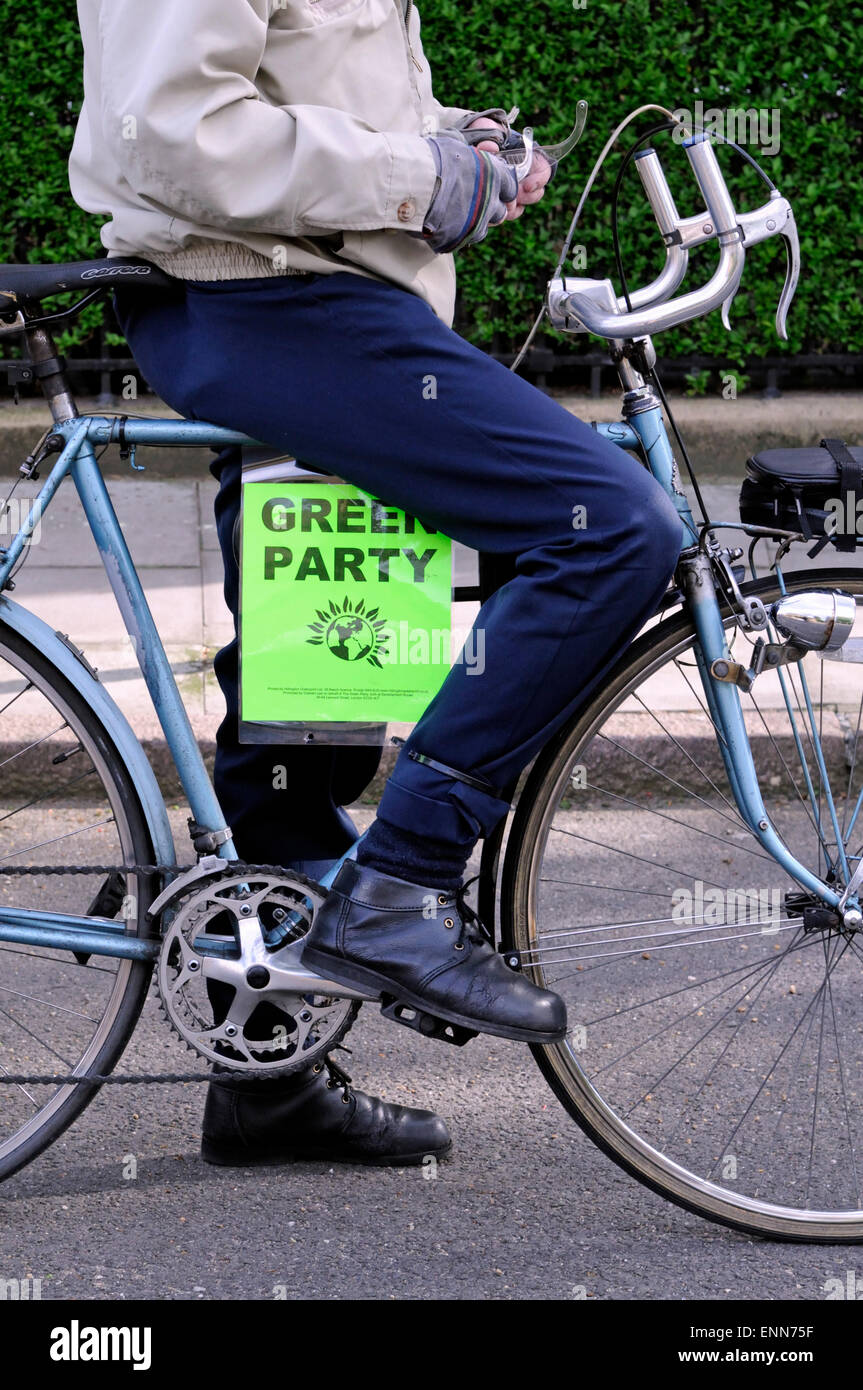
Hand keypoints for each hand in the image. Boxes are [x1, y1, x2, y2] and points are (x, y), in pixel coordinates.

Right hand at [419, 134, 518, 254]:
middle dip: (490, 208)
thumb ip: (473, 158)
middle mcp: (489, 202)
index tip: (491, 187)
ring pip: (482, 229)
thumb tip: (474, 158)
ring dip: (473, 223)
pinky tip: (443, 224)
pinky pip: (462, 239)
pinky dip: (455, 234)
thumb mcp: (457, 147)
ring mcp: (475, 224)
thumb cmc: (431, 158)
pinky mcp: (458, 239)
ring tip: (455, 214)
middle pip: (500, 212)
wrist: (411, 182)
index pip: (510, 188)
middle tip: (473, 203)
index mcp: (494, 176)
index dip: (501, 188)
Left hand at [465, 116, 553, 220]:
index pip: (543, 171)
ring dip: (513, 209)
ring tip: (501, 204)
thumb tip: (490, 147)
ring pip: (520, 207)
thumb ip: (489, 138)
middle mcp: (522, 176)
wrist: (468, 143)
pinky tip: (491, 211)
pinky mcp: (498, 201)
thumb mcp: (485, 130)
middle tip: (512, 197)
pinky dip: (499, 215)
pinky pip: (503, 214)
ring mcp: (511, 190)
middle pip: (536, 193)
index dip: (539, 180)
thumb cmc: (483, 134)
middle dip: (525, 198)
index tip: (527, 186)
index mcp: (527, 159)